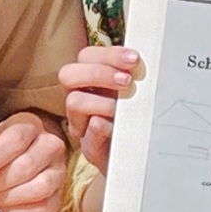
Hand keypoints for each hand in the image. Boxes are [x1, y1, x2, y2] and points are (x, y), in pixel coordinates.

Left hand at [0, 110, 68, 211]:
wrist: (25, 156)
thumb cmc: (3, 150)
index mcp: (30, 125)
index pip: (14, 141)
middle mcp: (50, 145)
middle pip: (25, 167)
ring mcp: (59, 171)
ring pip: (39, 188)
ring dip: (10, 198)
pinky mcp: (61, 195)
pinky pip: (44, 209)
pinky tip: (7, 206)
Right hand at [60, 43, 136, 174]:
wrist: (141, 156)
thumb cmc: (138, 119)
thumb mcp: (138, 92)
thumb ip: (133, 75)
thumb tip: (140, 59)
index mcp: (91, 81)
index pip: (87, 57)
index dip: (108, 54)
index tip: (134, 59)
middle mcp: (80, 99)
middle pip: (68, 74)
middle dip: (99, 73)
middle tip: (127, 81)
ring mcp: (81, 125)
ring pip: (74, 102)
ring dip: (102, 101)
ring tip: (122, 107)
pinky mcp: (90, 148)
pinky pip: (88, 133)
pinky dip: (104, 127)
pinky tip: (119, 127)